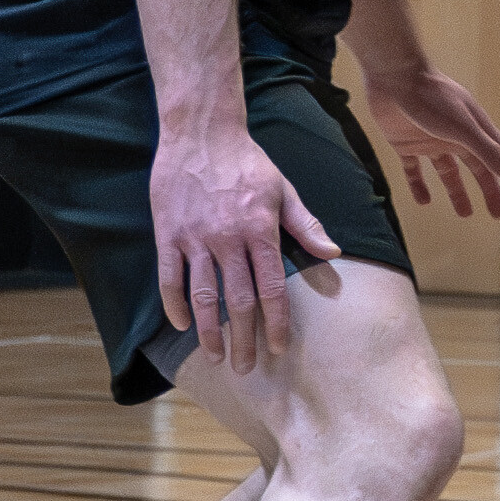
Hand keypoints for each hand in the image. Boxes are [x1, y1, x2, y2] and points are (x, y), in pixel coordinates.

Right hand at [151, 121, 341, 377]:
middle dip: (244, 338)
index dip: (277, 322)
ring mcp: (194, 238)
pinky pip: (169, 278)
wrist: (201, 133)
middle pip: (237, 300)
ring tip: (216, 356)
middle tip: (247, 367)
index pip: (272, 288)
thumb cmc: (248, 162)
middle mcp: (227, 239)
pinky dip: (174, 305)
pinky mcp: (167, 234)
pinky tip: (183, 325)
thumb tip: (332, 252)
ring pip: (202, 296)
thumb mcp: (283, 190)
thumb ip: (305, 224)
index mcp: (260, 231)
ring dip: (209, 331)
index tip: (280, 348)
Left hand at [363, 65, 499, 221]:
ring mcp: (431, 140)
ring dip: (458, 193)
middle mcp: (456, 136)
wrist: (393, 77)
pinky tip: (424, 202)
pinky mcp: (405, 143)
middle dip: (490, 191)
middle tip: (498, 215)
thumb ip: (486, 151)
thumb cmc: (431, 98)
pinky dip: (419, 186)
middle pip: (479, 168)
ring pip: (449, 172)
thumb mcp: (463, 127)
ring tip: (465, 214)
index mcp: (476, 130)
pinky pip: (414, 170)